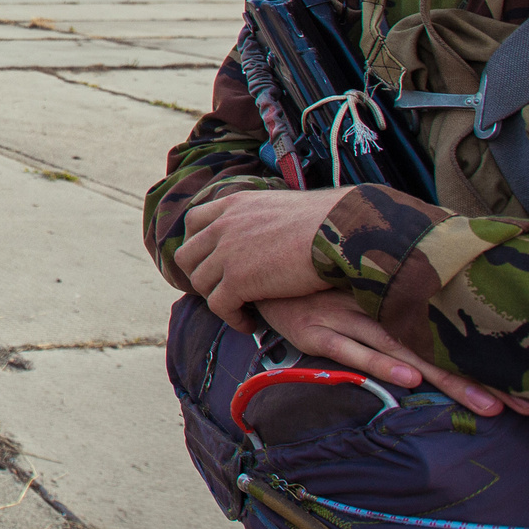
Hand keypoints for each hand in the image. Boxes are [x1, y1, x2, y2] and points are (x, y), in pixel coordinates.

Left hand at [175, 187, 339, 325]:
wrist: (341, 231)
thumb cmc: (329, 221)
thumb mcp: (282, 205)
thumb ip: (262, 216)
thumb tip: (270, 228)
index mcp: (234, 204)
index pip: (194, 221)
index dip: (196, 244)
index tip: (209, 261)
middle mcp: (223, 225)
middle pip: (187, 255)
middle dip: (198, 274)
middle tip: (218, 290)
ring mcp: (227, 252)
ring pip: (199, 282)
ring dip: (215, 299)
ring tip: (237, 310)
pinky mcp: (237, 280)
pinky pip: (218, 305)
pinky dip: (231, 318)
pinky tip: (248, 324)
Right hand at [257, 290, 528, 417]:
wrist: (252, 255)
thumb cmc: (306, 272)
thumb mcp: (350, 276)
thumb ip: (387, 287)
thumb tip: (432, 297)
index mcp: (389, 290)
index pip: (448, 323)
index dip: (489, 353)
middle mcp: (375, 303)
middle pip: (439, 343)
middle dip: (485, 375)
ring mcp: (346, 317)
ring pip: (406, 349)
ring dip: (449, 377)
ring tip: (488, 405)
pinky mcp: (314, 329)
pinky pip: (351, 349)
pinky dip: (380, 362)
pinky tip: (408, 378)